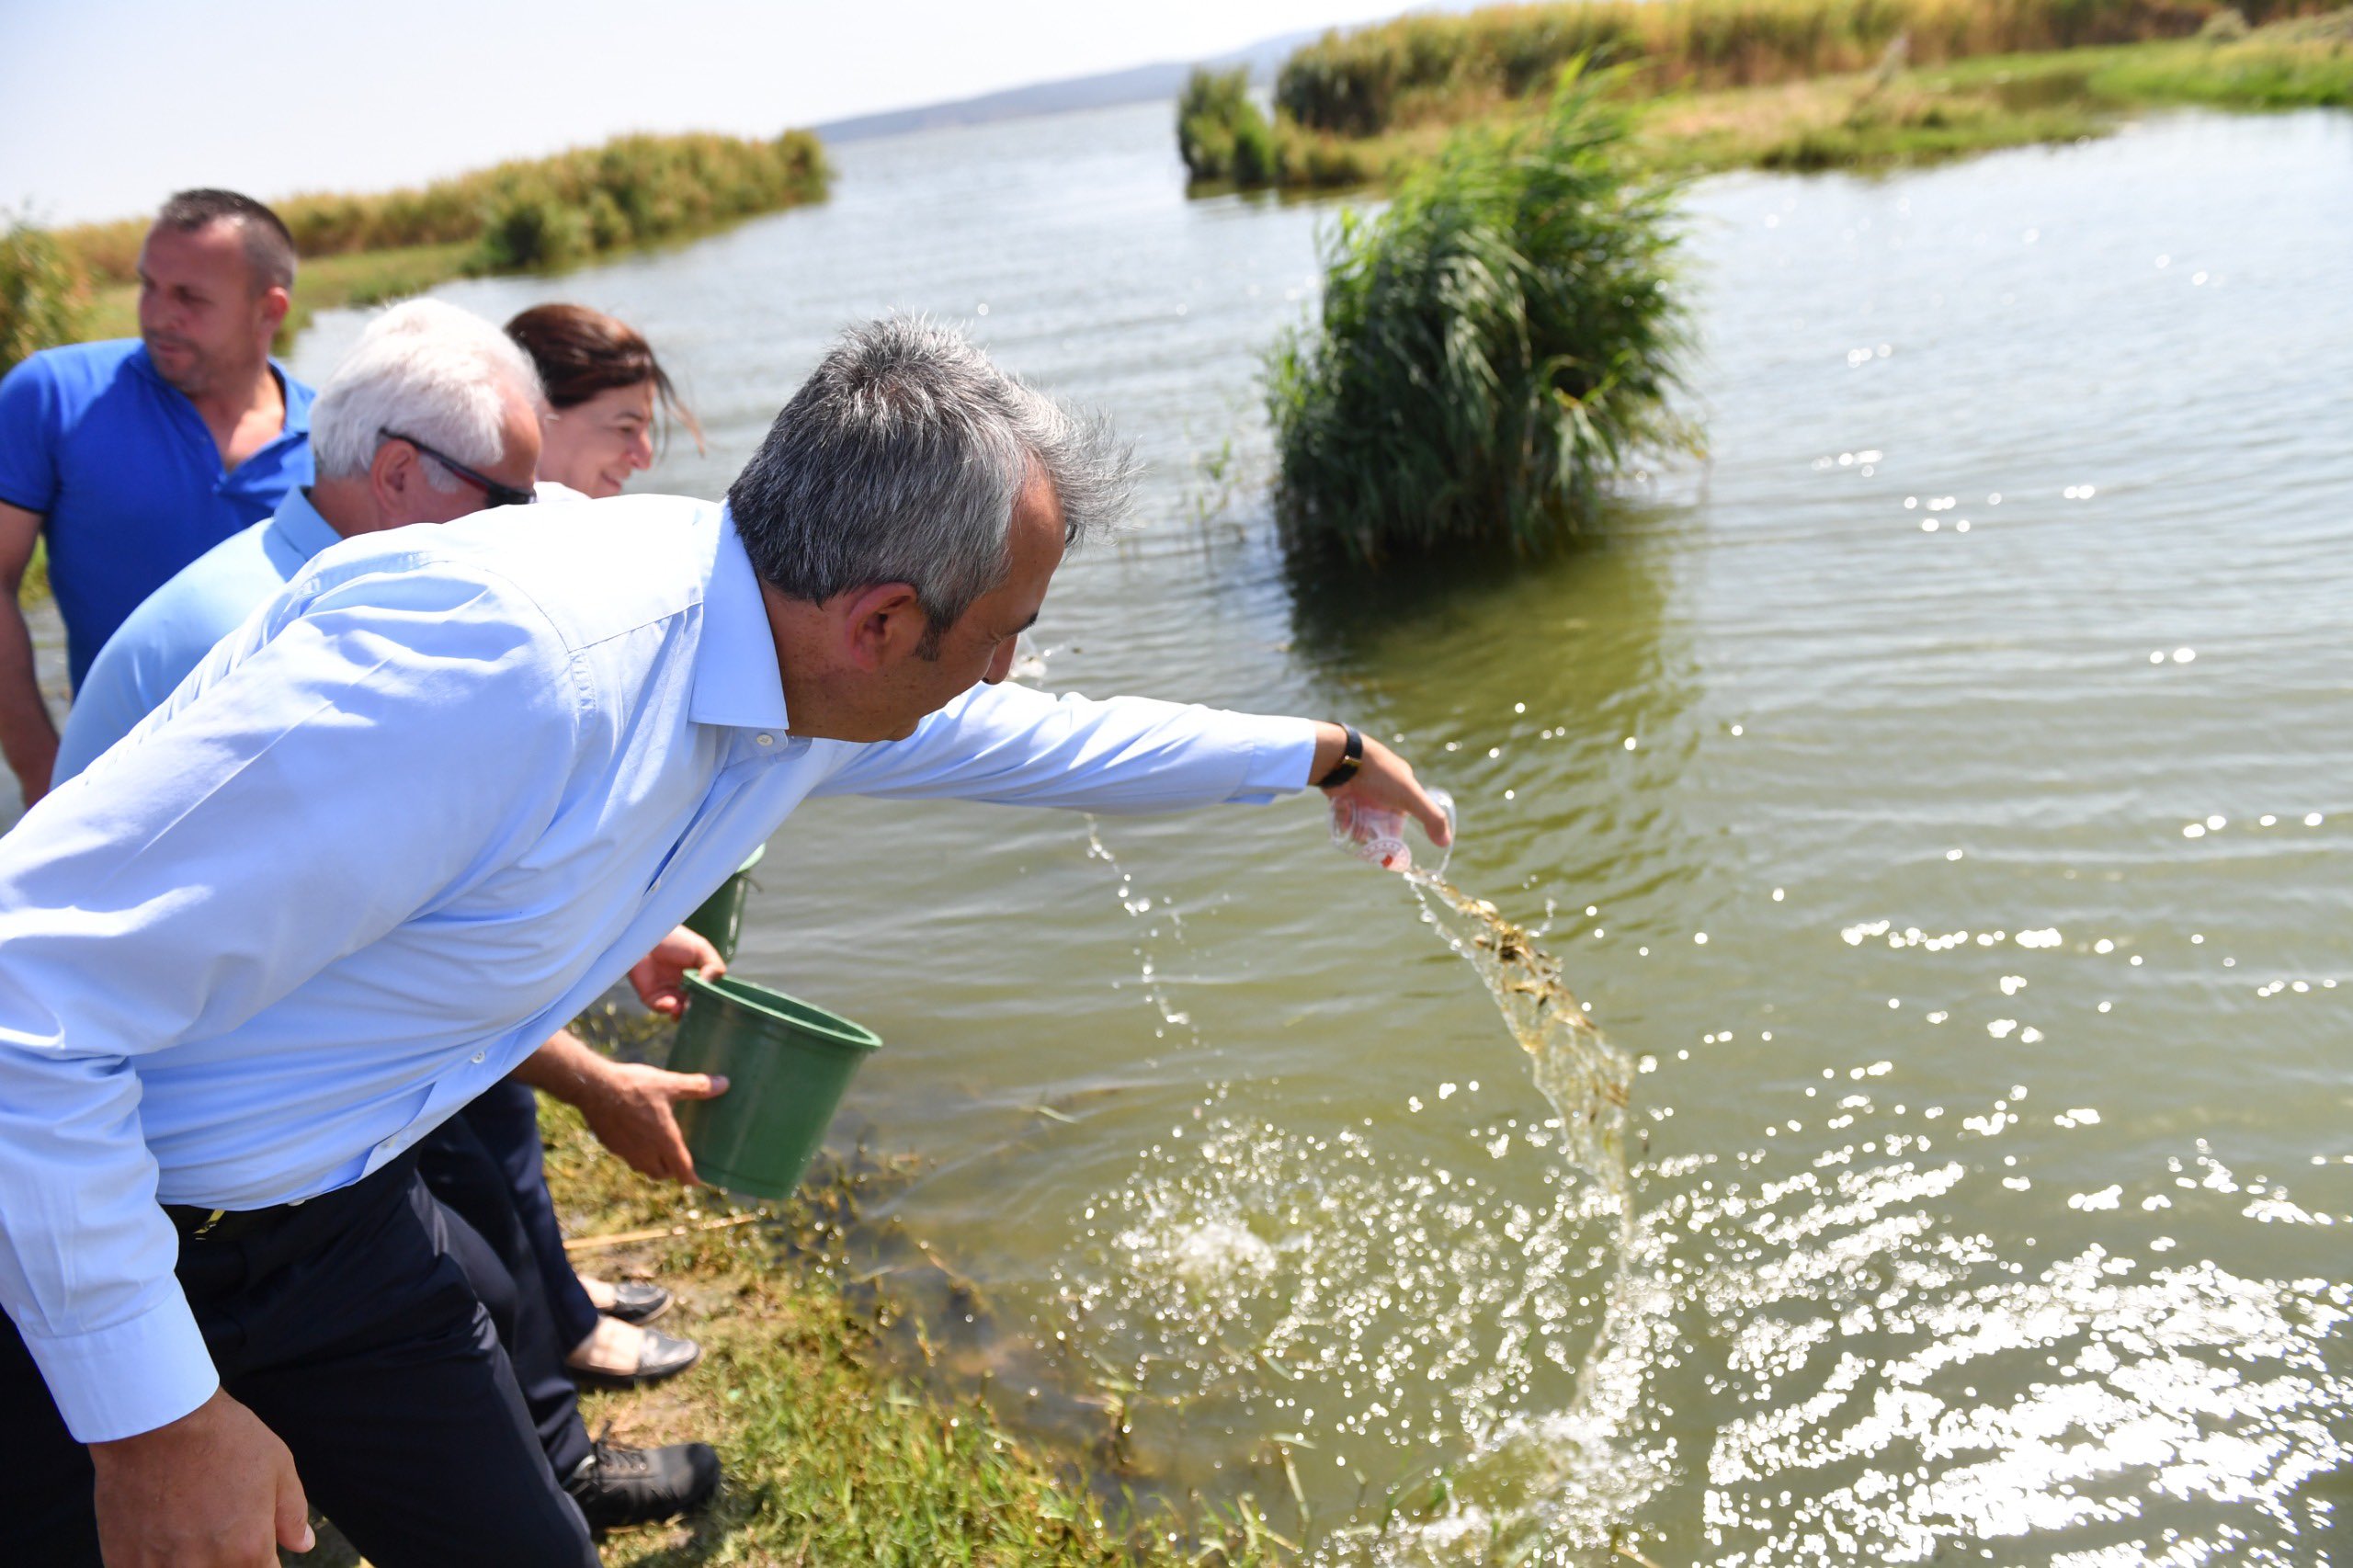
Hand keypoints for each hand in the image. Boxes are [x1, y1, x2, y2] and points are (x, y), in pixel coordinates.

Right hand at [90, 1388, 311, 1565]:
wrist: (157, 1421)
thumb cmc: (223, 1438)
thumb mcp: (277, 1467)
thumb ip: (291, 1514)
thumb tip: (303, 1544)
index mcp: (248, 1551)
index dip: (261, 1562)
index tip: (253, 1544)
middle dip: (227, 1562)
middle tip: (216, 1528)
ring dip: (188, 1563)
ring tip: (186, 1530)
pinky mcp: (121, 1561)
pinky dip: (152, 1563)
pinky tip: (156, 1541)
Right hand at [579, 1059, 729, 1183]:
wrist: (594, 1088)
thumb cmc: (634, 1087)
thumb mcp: (669, 1084)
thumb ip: (697, 1086)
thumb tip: (724, 1084)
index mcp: (664, 1141)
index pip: (682, 1170)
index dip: (692, 1178)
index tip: (698, 1182)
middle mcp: (646, 1152)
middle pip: (662, 1173)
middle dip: (672, 1172)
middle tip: (679, 1163)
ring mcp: (626, 1151)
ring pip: (643, 1168)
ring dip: (653, 1165)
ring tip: (658, 1153)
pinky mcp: (610, 1145)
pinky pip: (627, 1157)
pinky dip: (635, 1154)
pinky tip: (635, 1139)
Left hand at [628, 924, 724, 1016]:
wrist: (647, 934)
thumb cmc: (675, 939)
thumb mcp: (701, 949)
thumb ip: (713, 966)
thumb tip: (711, 986)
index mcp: (699, 978)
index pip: (709, 995)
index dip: (712, 1000)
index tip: (714, 1002)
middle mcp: (684, 989)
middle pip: (695, 1006)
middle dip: (697, 1010)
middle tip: (698, 1007)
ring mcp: (668, 993)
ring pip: (679, 1011)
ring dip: (682, 1012)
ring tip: (684, 1008)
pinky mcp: (651, 996)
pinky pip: (660, 1007)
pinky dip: (667, 1008)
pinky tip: (671, 1004)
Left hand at [1314, 724, 1451, 847]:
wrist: (1345, 759)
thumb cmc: (1381, 776)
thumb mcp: (1411, 797)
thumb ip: (1431, 818)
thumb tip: (1446, 842)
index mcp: (1400, 781)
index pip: (1403, 808)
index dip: (1399, 827)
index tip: (1393, 845)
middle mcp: (1380, 783)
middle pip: (1381, 813)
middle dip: (1378, 831)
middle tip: (1374, 848)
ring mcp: (1359, 786)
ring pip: (1362, 813)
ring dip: (1361, 828)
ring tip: (1358, 841)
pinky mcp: (1342, 789)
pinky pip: (1344, 809)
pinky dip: (1346, 820)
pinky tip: (1345, 831)